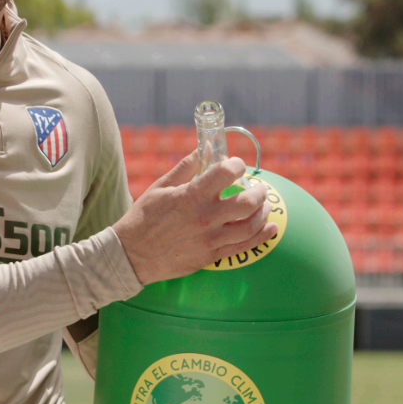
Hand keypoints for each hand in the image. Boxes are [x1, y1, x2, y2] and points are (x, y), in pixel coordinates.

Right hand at [113, 151, 277, 284]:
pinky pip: (244, 247)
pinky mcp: (211, 256)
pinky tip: (271, 229)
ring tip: (262, 206)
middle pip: (247, 202)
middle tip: (258, 188)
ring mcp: (210, 239)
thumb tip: (207, 147)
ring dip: (263, 213)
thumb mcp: (161, 186)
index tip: (236, 165)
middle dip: (259, 191)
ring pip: (250, 226)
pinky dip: (262, 237)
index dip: (236, 165)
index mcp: (191, 195)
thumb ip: (187, 166)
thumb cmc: (143, 217)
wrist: (131, 254)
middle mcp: (204, 217)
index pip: (226, 172)